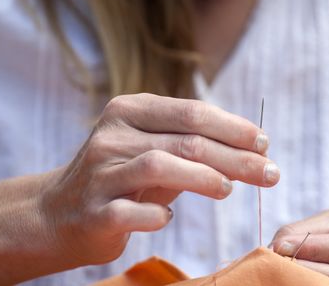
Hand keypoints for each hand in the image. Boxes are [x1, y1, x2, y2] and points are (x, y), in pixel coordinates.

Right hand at [39, 94, 278, 266]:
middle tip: (270, 174)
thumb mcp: (155, 151)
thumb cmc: (122, 178)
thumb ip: (195, 145)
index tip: (264, 143)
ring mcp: (100, 172)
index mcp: (130, 110)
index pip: (193, 112)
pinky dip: (156, 214)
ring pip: (161, 165)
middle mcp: (113, 134)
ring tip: (229, 190)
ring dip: (205, 178)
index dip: (234, 127)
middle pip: (187, 140)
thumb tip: (254, 149)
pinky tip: (168, 217)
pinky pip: (132, 211)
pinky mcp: (94, 211)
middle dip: (236, 157)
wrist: (58, 213)